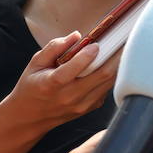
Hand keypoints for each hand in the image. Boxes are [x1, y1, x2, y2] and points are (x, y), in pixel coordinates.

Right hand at [1, 33, 116, 129]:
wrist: (29, 117)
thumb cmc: (32, 86)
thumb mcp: (35, 63)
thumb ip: (54, 47)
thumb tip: (76, 36)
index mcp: (52, 84)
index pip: (74, 68)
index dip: (87, 54)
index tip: (95, 44)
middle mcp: (69, 96)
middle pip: (102, 75)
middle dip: (115, 56)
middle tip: (122, 41)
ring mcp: (81, 105)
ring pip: (109, 82)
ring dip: (116, 65)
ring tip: (120, 49)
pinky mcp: (90, 108)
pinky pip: (106, 89)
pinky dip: (110, 76)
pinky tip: (109, 65)